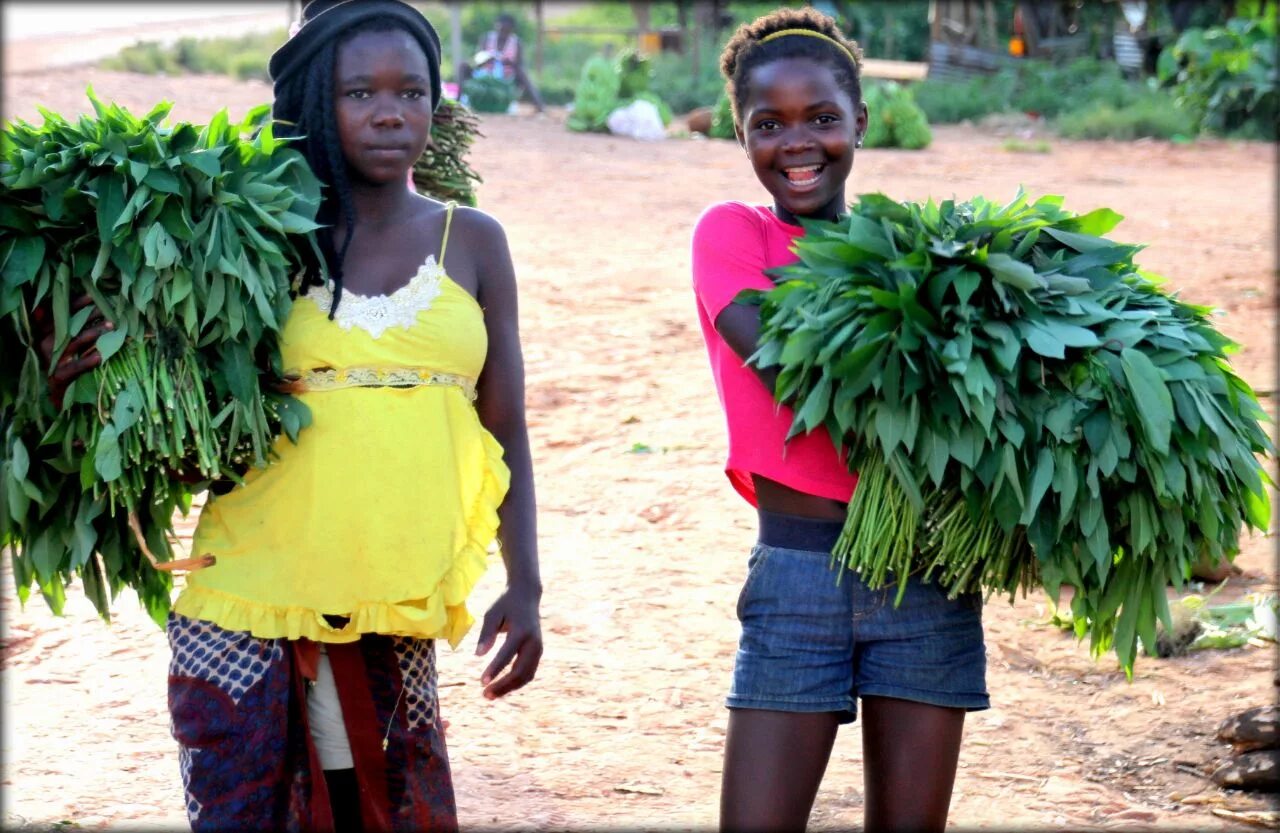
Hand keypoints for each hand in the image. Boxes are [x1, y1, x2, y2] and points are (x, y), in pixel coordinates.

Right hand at [34, 294, 112, 408]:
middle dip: (88, 316)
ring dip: (92, 333)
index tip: (92, 296)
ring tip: (110, 326)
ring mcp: (52, 360)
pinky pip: (74, 368)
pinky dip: (87, 362)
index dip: (74, 304)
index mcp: (47, 333)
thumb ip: (76, 328)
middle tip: (108, 310)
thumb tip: (98, 308)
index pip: (59, 314)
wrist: (58, 394)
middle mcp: (47, 344)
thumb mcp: (69, 344)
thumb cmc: (67, 363)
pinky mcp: (59, 377)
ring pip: (73, 343)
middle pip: (68, 326)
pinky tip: (100, 357)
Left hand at [474, 584, 541, 699]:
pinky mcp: (538, 653)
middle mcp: (534, 642)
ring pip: (526, 676)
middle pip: (520, 671)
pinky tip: (500, 687)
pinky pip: (528, 673)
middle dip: (503, 685)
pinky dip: (515, 683)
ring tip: (489, 695)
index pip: (507, 654)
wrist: (527, 596)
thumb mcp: (492, 614)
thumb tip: (478, 656)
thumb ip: (486, 634)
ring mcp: (538, 649)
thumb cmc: (505, 604)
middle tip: (484, 694)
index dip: (495, 669)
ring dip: (509, 688)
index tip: (481, 682)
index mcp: (522, 630)